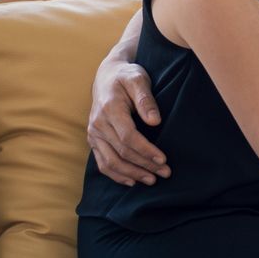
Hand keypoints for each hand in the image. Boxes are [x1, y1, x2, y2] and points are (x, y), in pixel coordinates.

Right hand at [87, 58, 170, 185]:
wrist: (107, 76)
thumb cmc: (127, 76)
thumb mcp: (138, 79)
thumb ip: (146, 99)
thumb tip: (155, 121)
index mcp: (110, 109)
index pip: (128, 137)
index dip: (146, 150)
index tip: (163, 159)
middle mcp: (98, 124)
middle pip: (121, 152)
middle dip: (144, 165)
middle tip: (165, 173)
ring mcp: (93, 133)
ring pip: (110, 162)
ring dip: (132, 174)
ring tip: (152, 180)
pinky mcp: (93, 139)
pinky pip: (102, 162)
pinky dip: (116, 174)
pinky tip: (131, 181)